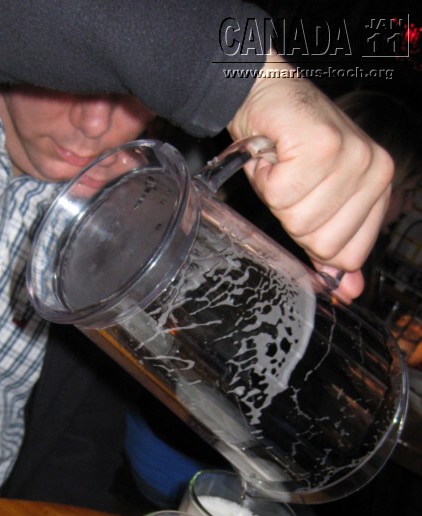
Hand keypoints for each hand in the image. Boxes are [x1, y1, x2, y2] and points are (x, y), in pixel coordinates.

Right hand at [228, 52, 393, 300]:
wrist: (266, 95)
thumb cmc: (288, 149)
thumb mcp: (315, 205)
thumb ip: (332, 248)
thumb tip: (347, 292)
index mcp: (380, 187)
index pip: (348, 254)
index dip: (313, 238)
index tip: (305, 205)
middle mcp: (374, 171)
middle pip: (322, 242)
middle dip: (292, 216)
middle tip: (291, 181)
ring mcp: (352, 157)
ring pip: (299, 219)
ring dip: (276, 195)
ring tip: (282, 166)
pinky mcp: (322, 146)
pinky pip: (282, 194)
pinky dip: (264, 177)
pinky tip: (273, 155)